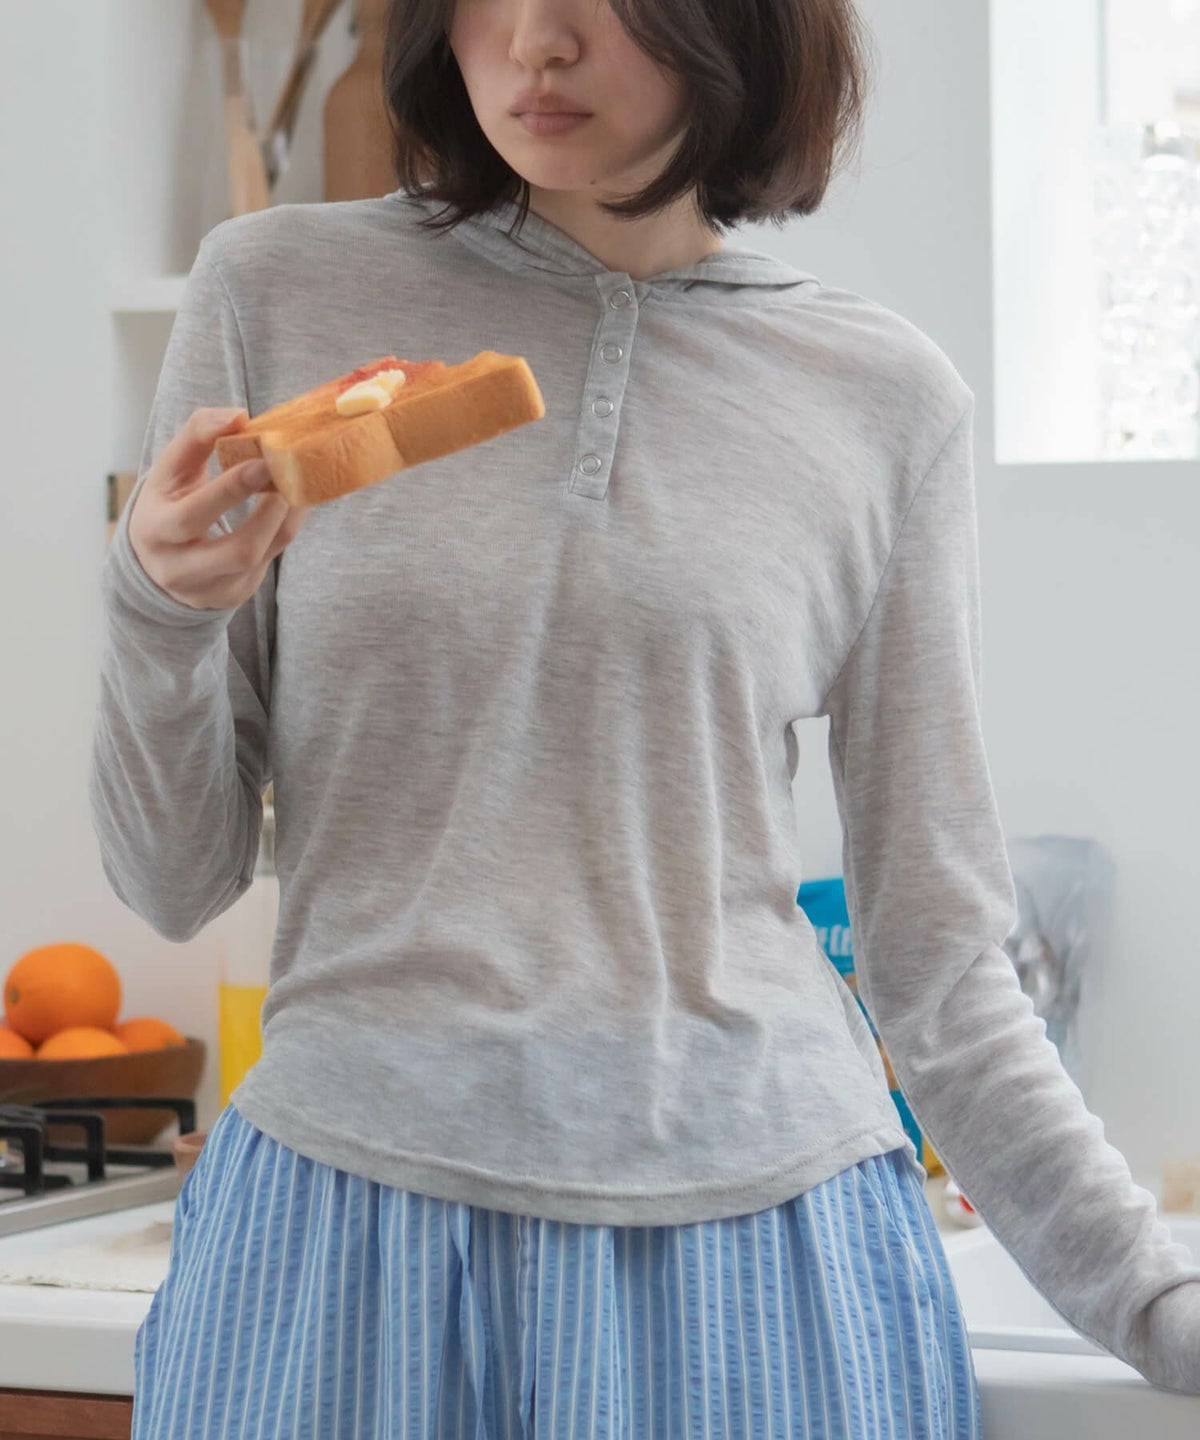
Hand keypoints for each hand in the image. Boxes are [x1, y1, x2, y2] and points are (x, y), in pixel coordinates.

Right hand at [128, 407, 307, 611]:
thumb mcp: (170, 470)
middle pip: (238, 551)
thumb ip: (197, 436)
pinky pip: (269, 562)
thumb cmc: (169, 502)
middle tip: (289, 476)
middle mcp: (180, 568)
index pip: (193, 515)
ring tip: (294, 486)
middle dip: (271, 513)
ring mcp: (210, 589)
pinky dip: (284, 529)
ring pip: (261, 560)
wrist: (156, 563)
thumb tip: (238, 416)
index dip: (231, 490)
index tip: (263, 460)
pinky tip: (291, 505)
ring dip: (284, 520)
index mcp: (157, 531)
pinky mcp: (233, 594)